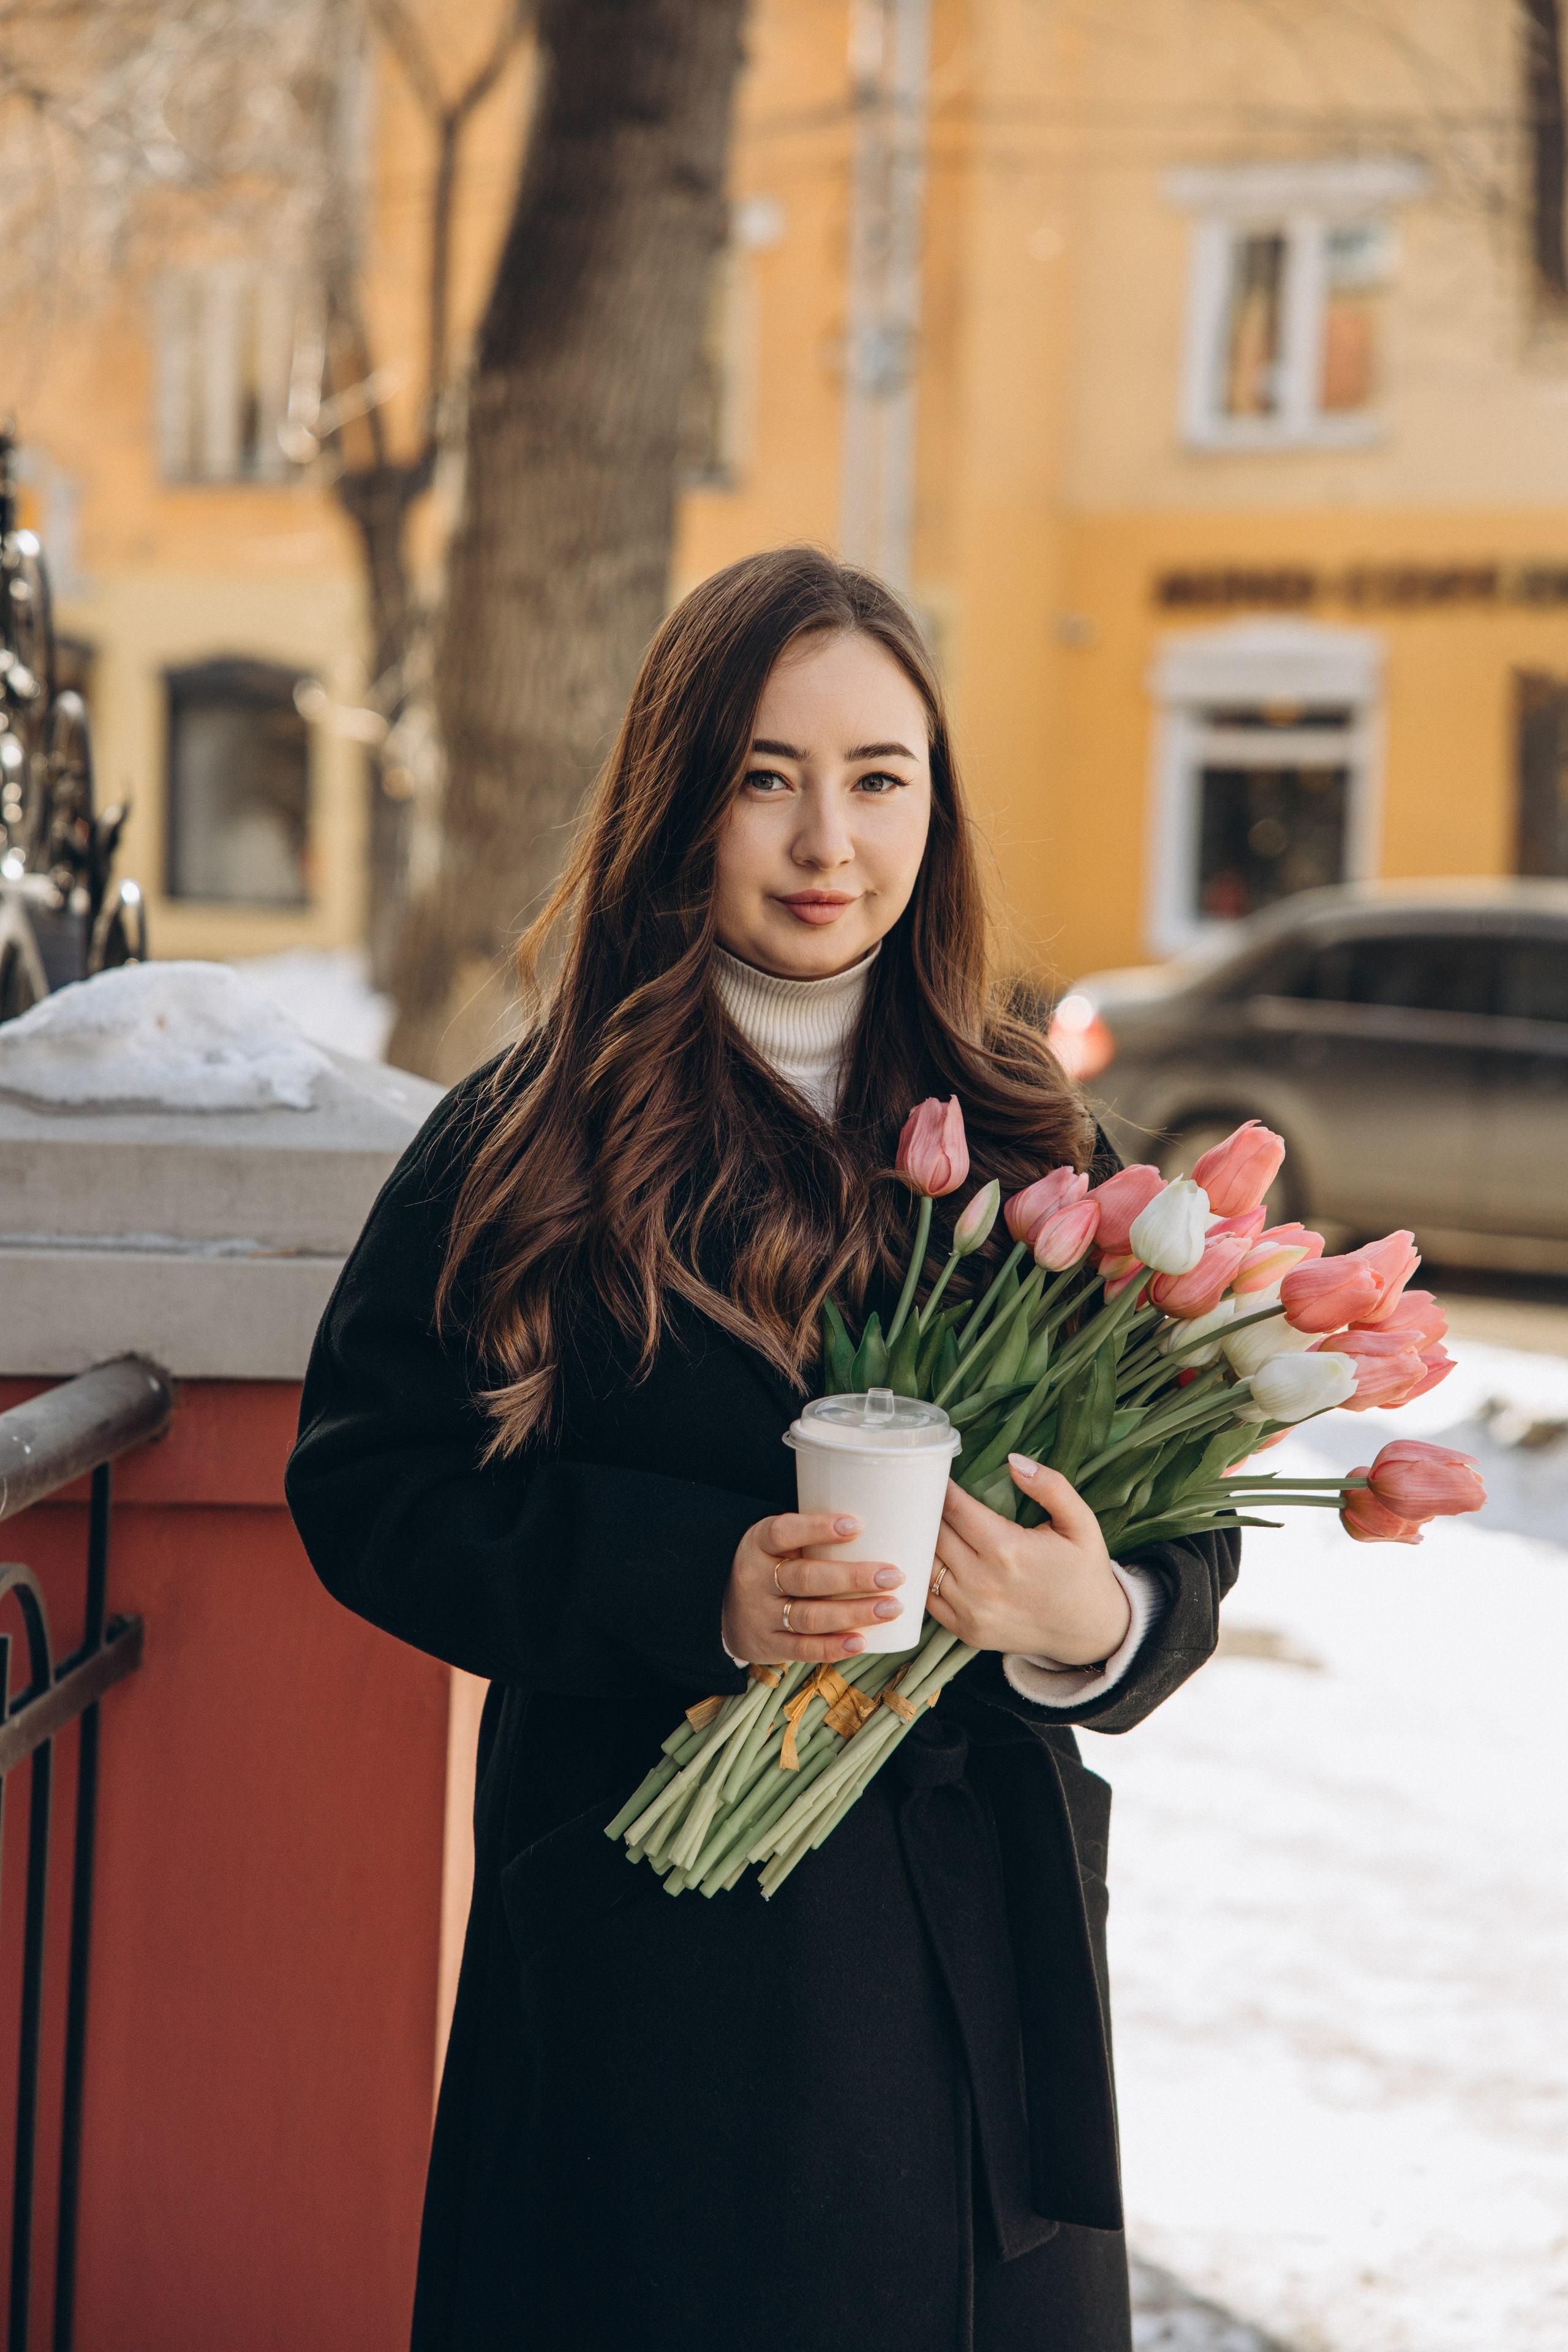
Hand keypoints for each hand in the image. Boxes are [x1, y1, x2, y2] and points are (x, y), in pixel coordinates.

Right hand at [722, 1512, 903, 1664]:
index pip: (783, 1532)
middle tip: (893, 1575)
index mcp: (758, 1544)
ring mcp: (760, 1616)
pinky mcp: (768, 1646)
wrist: (724, 1609)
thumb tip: (883, 1523)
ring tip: (891, 1607)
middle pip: (805, 1578)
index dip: (818, 1528)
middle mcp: (756, 1580)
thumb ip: (813, 1536)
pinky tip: (861, 1641)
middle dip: (853, 1577)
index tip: (857, 1525)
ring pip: (809, 1616)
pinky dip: (833, 1647)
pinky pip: (802, 1649)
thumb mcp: (778, 1544)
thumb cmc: (772, 1566)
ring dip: (854, 1613)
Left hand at [927, 1455, 1130, 1663]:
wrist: (1091, 1631)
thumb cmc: (1084, 1571)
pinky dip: (924, 1577)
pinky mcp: (967, 1631)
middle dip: (927, 1511)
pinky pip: (928, 1599)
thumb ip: (1051, 1486)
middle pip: (934, 1534)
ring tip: (921, 1523)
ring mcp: (972, 1611)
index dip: (940, 1488)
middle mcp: (983, 1582)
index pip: (954, 1509)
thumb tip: (1013, 1460)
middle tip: (922, 1494)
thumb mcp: (1080, 1523)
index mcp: (1008, 1550)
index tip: (934, 1473)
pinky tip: (927, 1558)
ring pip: (925, 1565)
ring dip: (921, 1542)